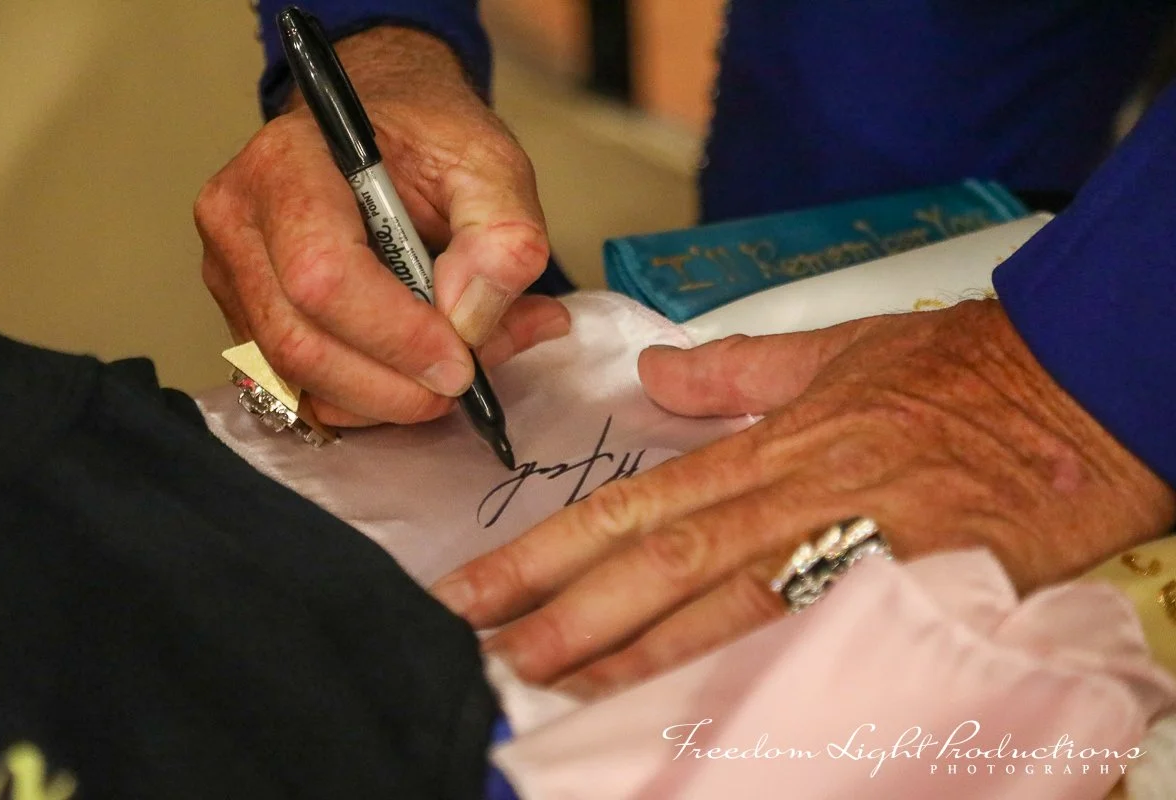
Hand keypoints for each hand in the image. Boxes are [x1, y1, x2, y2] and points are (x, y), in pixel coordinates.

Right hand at [195, 27, 569, 426]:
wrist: (380, 123)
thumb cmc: (425, 138)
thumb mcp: (490, 162)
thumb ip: (501, 234)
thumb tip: (470, 318)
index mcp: (287, 164)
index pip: (323, 275)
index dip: (396, 336)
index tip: (461, 362)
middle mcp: (239, 221)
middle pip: (299, 344)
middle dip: (392, 387)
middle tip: (463, 384)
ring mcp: (232, 275)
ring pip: (296, 381)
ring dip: (384, 400)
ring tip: (454, 369)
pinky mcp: (246, 318)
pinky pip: (299, 389)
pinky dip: (365, 401)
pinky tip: (413, 372)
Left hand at [432, 300, 1174, 696]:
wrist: (1075, 389)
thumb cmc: (960, 370)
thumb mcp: (836, 350)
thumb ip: (735, 367)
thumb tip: (654, 376)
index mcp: (770, 443)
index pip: (635, 504)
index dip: (548, 549)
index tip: (480, 584)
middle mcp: (795, 496)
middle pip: (658, 562)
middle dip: (562, 611)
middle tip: (483, 645)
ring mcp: (853, 546)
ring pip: (721, 608)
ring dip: (629, 653)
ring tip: (550, 684)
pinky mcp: (912, 588)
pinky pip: (814, 641)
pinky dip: (747, 676)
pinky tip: (689, 707)